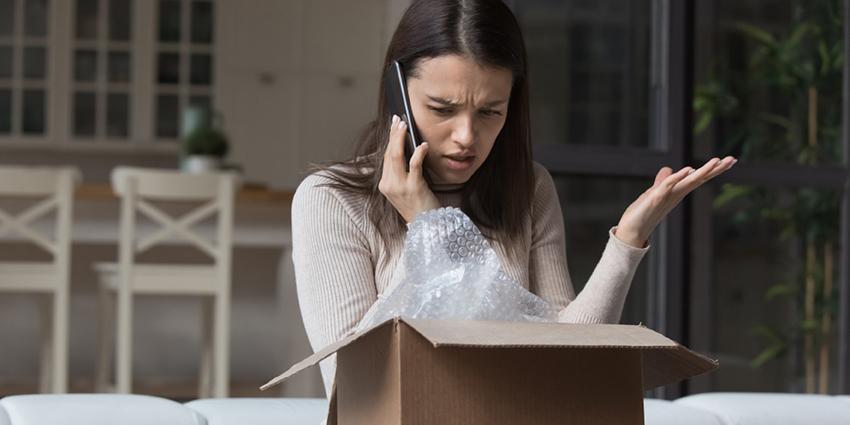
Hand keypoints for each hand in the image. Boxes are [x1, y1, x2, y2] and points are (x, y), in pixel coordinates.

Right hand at [378, 115, 439, 222]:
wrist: (427, 227)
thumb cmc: (419, 206)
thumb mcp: (405, 190)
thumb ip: (402, 173)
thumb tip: (408, 150)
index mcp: (385, 185)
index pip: (386, 158)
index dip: (390, 140)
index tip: (393, 126)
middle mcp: (389, 185)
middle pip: (389, 154)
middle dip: (393, 135)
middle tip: (397, 120)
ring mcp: (400, 187)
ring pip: (397, 157)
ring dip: (400, 139)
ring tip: (404, 125)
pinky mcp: (414, 187)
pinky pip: (414, 166)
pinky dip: (418, 154)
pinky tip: (423, 145)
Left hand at [615, 156, 736, 247]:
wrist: (631, 230)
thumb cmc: (643, 212)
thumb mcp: (654, 192)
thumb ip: (662, 181)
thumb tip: (669, 169)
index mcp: (677, 191)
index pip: (698, 178)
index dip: (713, 169)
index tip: (729, 160)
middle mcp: (676, 194)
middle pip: (698, 179)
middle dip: (715, 169)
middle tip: (732, 159)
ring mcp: (667, 197)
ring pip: (688, 182)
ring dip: (702, 171)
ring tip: (717, 161)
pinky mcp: (654, 199)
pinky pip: (667, 186)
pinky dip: (677, 177)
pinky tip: (688, 170)